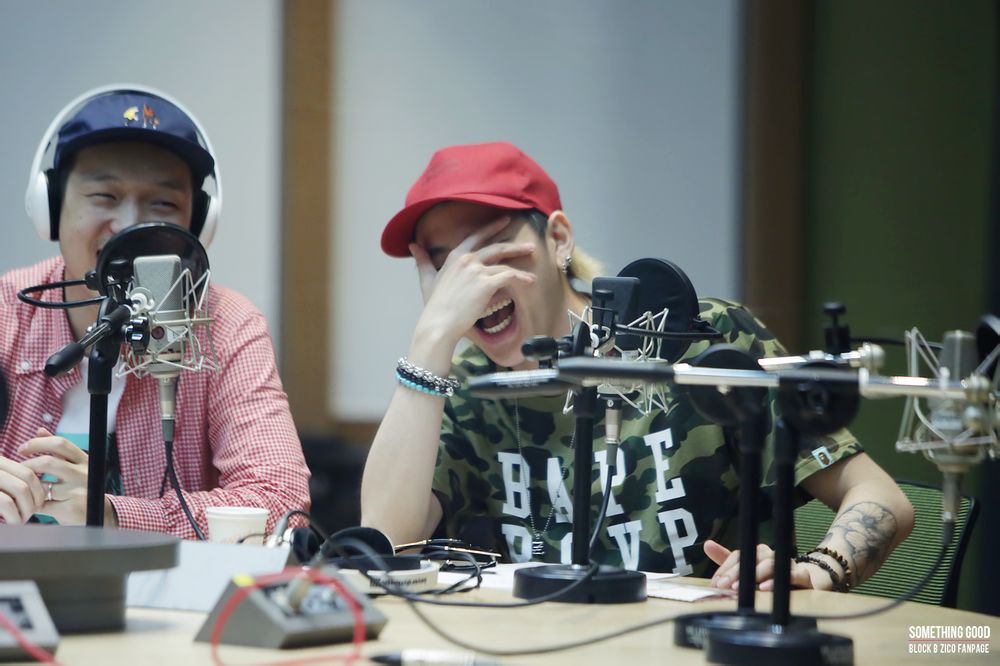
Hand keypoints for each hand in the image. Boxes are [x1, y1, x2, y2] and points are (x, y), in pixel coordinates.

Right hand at [0, 450, 46, 523]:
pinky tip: (13, 522)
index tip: (38, 504)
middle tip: (31, 514)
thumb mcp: (0, 484)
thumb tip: (43, 492)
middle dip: (35, 499)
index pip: (27, 472)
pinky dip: (14, 515)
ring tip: (22, 520)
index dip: (38, 489)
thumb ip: (13, 483)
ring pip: (20, 489)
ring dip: (26, 508)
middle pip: (27, 480)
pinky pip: (6, 502)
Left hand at [18, 428, 90, 524]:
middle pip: (48, 462)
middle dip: (27, 465)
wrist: (100, 515)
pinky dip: (34, 505)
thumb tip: (40, 430)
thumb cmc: (81, 488)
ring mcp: (79, 492)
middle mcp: (84, 474)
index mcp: (84, 460)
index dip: (38, 443)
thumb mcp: (74, 466)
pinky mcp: (71, 509)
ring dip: (30, 488)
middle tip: (18, 469)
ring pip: (42, 486)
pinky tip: (33, 504)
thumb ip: (57, 450)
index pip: (60, 444)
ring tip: (25, 488)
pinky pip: (42, 505)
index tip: (22, 449)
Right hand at [410, 216, 535, 346]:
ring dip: (521, 268)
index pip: (476, 237)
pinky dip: (521, 278)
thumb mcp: (427, 279)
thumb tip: (413, 245)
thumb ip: (423, 260)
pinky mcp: (486, 283)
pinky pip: (509, 276)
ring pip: (504, 264)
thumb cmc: (434, 305)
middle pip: (496, 247)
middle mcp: (466, 259)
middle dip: (514, 246)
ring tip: (532, 276)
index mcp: (455, 257)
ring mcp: (476, 270)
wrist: (439, 323)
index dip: (491, 228)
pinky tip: (529, 282)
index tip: (504, 221)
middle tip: (529, 245)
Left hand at [704, 539, 831, 590]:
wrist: (805, 582)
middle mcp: (771, 555)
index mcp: (757, 553)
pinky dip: (781, 580)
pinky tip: (767, 588)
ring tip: (745, 588)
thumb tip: (706, 544)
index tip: (716, 582)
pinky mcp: (804, 577)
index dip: (726, 568)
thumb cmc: (771, 575)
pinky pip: (794, 575)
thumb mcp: (747, 568)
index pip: (739, 556)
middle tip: (725, 586)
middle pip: (753, 559)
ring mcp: (788, 564)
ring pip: (772, 564)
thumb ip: (727, 559)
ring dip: (757, 574)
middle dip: (737, 573)